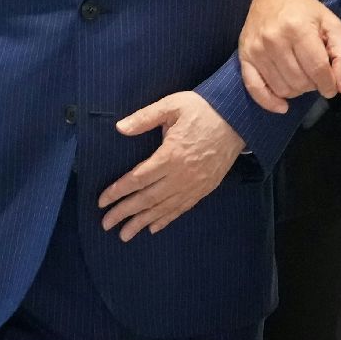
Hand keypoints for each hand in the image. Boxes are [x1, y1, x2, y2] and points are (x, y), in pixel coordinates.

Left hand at [99, 92, 245, 241]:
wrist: (238, 118)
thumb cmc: (203, 109)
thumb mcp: (173, 105)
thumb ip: (145, 118)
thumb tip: (119, 128)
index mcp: (170, 155)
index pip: (138, 179)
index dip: (118, 191)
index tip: (102, 201)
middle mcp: (181, 175)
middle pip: (147, 199)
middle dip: (124, 212)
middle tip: (106, 224)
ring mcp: (194, 185)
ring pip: (163, 208)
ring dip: (142, 222)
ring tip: (125, 234)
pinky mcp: (205, 188)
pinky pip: (182, 208)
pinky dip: (166, 219)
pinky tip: (153, 227)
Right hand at [238, 0, 340, 113]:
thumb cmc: (305, 9)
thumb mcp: (332, 24)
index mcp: (298, 28)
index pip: (317, 70)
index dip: (329, 84)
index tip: (331, 86)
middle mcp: (274, 39)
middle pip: (300, 81)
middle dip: (313, 85)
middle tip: (315, 75)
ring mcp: (256, 49)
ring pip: (282, 88)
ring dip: (296, 91)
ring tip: (301, 77)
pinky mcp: (244, 56)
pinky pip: (255, 89)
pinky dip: (270, 102)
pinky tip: (282, 105)